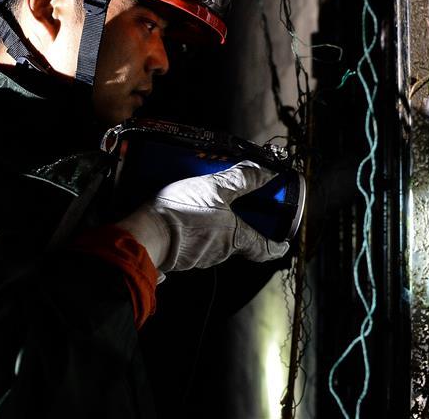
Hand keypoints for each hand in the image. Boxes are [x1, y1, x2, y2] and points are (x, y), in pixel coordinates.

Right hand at [117, 161, 290, 274]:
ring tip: (203, 205)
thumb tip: (267, 172)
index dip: (276, 246)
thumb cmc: (181, 214)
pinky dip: (192, 231)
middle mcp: (219, 253)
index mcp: (234, 239)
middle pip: (237, 242)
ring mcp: (197, 257)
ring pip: (212, 242)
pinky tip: (182, 216)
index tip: (284, 244)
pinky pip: (191, 242)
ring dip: (212, 227)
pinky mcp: (177, 256)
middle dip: (238, 227)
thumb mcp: (214, 188)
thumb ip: (241, 179)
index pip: (263, 248)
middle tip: (235, 210)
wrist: (143, 236)